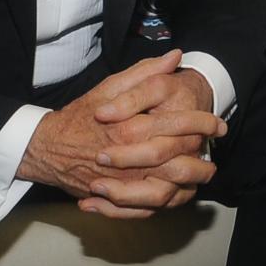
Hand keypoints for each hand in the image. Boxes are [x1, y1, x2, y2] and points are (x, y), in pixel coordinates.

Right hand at [18, 51, 225, 219]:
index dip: (204, 125)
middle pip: (179, 164)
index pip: (178, 127)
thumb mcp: (108, 87)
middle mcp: (129, 160)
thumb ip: (143, 74)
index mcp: (130, 129)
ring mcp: (123, 184)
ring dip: (190, 185)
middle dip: (203, 160)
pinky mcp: (116, 200)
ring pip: (168, 192)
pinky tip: (180, 192)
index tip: (218, 125)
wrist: (47, 149)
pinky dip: (168, 203)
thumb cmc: (78, 117)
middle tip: (215, 154)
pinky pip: (149, 209)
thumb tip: (174, 56)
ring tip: (203, 175)